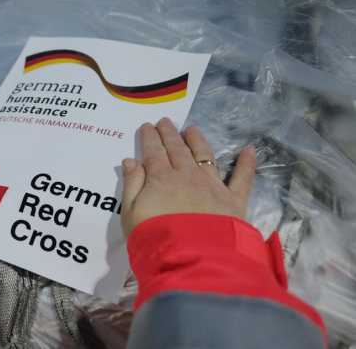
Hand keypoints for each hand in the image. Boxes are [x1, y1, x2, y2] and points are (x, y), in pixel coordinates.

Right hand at [120, 118, 255, 236]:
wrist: (191, 260)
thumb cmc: (154, 238)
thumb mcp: (131, 214)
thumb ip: (132, 185)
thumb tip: (131, 160)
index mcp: (160, 178)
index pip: (153, 152)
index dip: (149, 138)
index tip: (147, 126)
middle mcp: (187, 175)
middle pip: (177, 150)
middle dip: (170, 134)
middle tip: (165, 121)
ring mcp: (212, 185)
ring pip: (204, 156)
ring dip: (198, 141)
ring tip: (192, 129)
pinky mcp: (233, 200)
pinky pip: (242, 178)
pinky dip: (246, 163)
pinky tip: (249, 150)